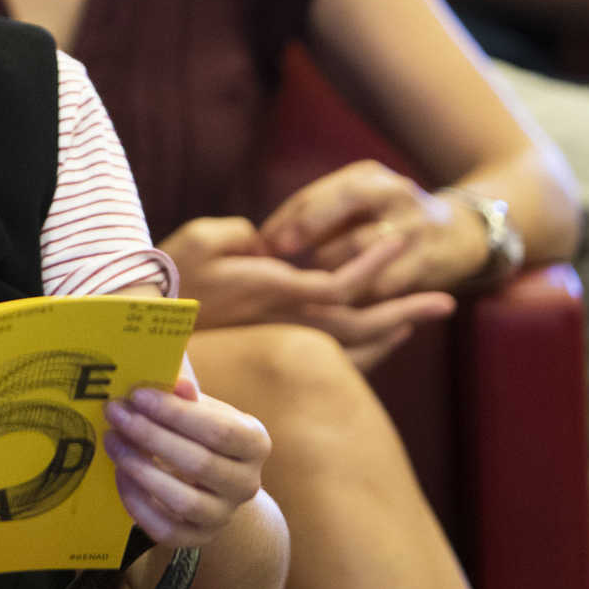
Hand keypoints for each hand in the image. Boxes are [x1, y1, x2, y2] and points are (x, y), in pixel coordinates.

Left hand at [102, 372, 267, 549]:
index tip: (138, 395)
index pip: (220, 430)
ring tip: (113, 442)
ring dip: (142, 470)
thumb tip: (178, 383)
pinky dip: (139, 504)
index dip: (176, 413)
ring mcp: (224, 515)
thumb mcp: (201, 408)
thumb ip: (187, 395)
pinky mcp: (198, 538)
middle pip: (199, 463)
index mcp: (254, 443)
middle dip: (151, 436)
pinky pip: (166, 530)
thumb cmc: (200, 433)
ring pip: (184, 501)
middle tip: (115, 414)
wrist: (211, 482)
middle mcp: (247, 483)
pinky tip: (120, 475)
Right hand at [159, 216, 452, 365]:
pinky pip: (329, 354)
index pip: (341, 281)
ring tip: (421, 317)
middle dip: (404, 309)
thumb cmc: (169, 276)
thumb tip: (270, 242)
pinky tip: (379, 337)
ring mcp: (280, 339)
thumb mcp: (205, 238)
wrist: (142, 324)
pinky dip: (361, 347)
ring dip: (389, 329)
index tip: (403, 240)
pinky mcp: (272, 347)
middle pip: (360, 322)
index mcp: (274, 291)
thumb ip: (247, 235)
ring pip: (348, 343)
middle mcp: (285, 322)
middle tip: (447, 301)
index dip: (376, 262)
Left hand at [260, 162, 490, 299]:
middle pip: (343, 209)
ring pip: (360, 253)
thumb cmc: (385, 220)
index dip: (287, 218)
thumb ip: (312, 216)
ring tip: (305, 287)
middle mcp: (395, 194)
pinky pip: (382, 287)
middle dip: (305, 231)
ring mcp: (414, 227)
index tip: (261, 242)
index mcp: (370, 177)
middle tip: (274, 257)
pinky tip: (334, 307)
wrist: (461, 234)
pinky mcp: (428, 263)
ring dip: (328, 273)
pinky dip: (356, 298)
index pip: (319, 192)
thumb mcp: (355, 203)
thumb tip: (258, 243)